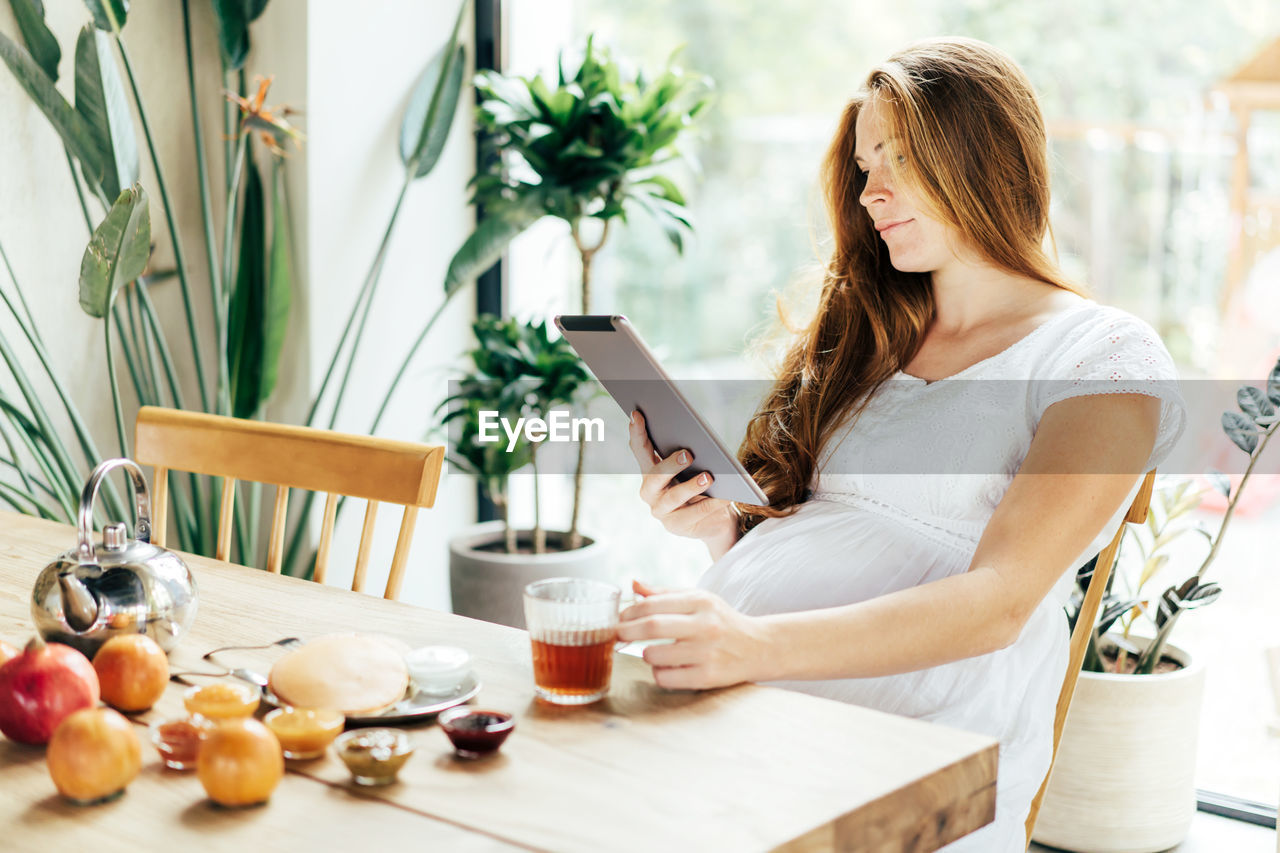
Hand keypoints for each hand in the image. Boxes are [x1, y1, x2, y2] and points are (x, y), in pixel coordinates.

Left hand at [618, 580, 773, 689]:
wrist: (759, 647)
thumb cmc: (722, 621)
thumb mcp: (699, 599)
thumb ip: (665, 593)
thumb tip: (633, 584)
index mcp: (700, 601)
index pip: (653, 603)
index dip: (629, 611)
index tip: (619, 618)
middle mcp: (705, 625)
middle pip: (652, 627)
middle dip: (626, 631)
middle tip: (617, 635)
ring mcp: (707, 653)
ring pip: (655, 655)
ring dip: (645, 654)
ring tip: (652, 652)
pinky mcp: (707, 677)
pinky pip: (666, 677)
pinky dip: (659, 673)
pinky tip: (669, 666)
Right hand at [627, 410, 739, 558]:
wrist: (715, 519)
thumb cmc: (703, 485)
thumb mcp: (695, 467)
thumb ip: (688, 454)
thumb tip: (696, 439)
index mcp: (650, 470)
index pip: (640, 449)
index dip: (637, 432)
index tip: (638, 414)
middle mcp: (650, 491)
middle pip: (654, 476)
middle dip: (670, 464)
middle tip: (688, 454)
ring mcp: (661, 511)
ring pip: (673, 497)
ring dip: (691, 486)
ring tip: (709, 477)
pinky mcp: (676, 527)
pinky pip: (695, 514)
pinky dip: (712, 503)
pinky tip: (726, 495)